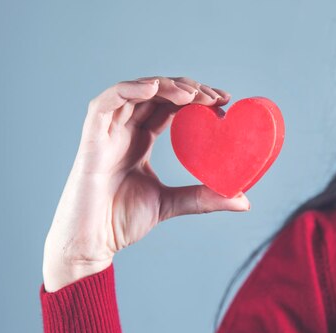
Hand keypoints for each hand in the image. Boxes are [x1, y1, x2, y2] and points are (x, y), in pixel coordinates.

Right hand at [43, 76, 249, 291]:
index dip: (195, 98)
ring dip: (164, 86)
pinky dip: (128, 90)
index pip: (169, 106)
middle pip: (155, 94)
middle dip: (187, 88)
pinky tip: (154, 88)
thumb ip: (204, 197)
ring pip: (134, 92)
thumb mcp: (172, 203)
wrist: (92, 244)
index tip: (224, 101)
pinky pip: (104, 104)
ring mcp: (106, 133)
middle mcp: (123, 130)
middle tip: (215, 97)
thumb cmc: (121, 222)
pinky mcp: (90, 140)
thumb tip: (245, 201)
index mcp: (140, 140)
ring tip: (193, 94)